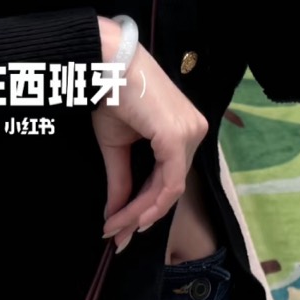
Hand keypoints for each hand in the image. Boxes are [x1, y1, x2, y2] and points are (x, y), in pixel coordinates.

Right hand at [93, 16, 208, 252]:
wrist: (106, 62)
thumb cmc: (112, 94)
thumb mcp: (117, 147)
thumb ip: (122, 182)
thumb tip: (114, 216)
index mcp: (183, 131)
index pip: (167, 178)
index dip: (144, 208)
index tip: (121, 230)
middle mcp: (193, 132)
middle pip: (169, 187)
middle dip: (141, 216)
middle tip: (117, 237)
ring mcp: (189, 134)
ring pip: (169, 190)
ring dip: (141, 213)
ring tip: (116, 228)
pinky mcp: (177, 138)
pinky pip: (168, 184)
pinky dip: (150, 205)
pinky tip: (130, 218)